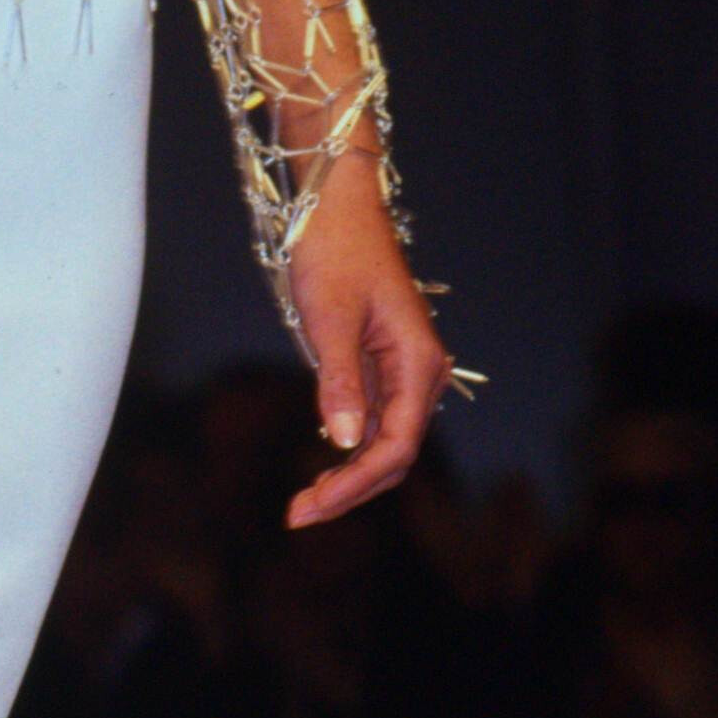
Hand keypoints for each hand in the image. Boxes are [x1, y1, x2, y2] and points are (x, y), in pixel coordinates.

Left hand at [284, 157, 459, 529]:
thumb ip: (340, 380)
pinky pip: (371, 421)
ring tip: (304, 503)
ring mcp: (400, 370)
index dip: (356, 483)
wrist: (335, 203)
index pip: (397, 445)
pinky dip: (347, 450)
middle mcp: (418, 372)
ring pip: (384, 442)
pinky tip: (320, 469)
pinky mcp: (379, 364)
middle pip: (395, 454)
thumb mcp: (330, 317)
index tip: (313, 505)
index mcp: (418, 362)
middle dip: (352, 490)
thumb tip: (346, 441)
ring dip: (349, 476)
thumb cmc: (335, 248)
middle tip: (299, 515)